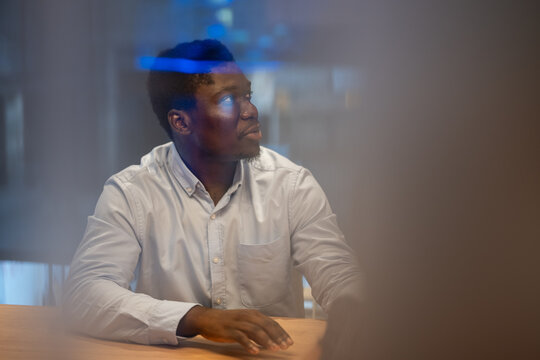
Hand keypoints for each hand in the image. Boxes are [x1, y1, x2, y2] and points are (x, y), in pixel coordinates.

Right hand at [177, 306, 293, 353]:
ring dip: (266, 340)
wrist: (207, 319)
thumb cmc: (228, 322)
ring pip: (255, 330)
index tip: (289, 342)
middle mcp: (247, 316)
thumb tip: (272, 338)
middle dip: (277, 336)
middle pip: (266, 325)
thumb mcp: (244, 321)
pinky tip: (255, 352)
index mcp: (253, 314)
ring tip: (274, 349)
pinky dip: (249, 344)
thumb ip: (257, 328)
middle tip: (285, 346)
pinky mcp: (228, 330)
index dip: (281, 332)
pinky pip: (240, 337)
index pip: (271, 323)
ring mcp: (238, 323)